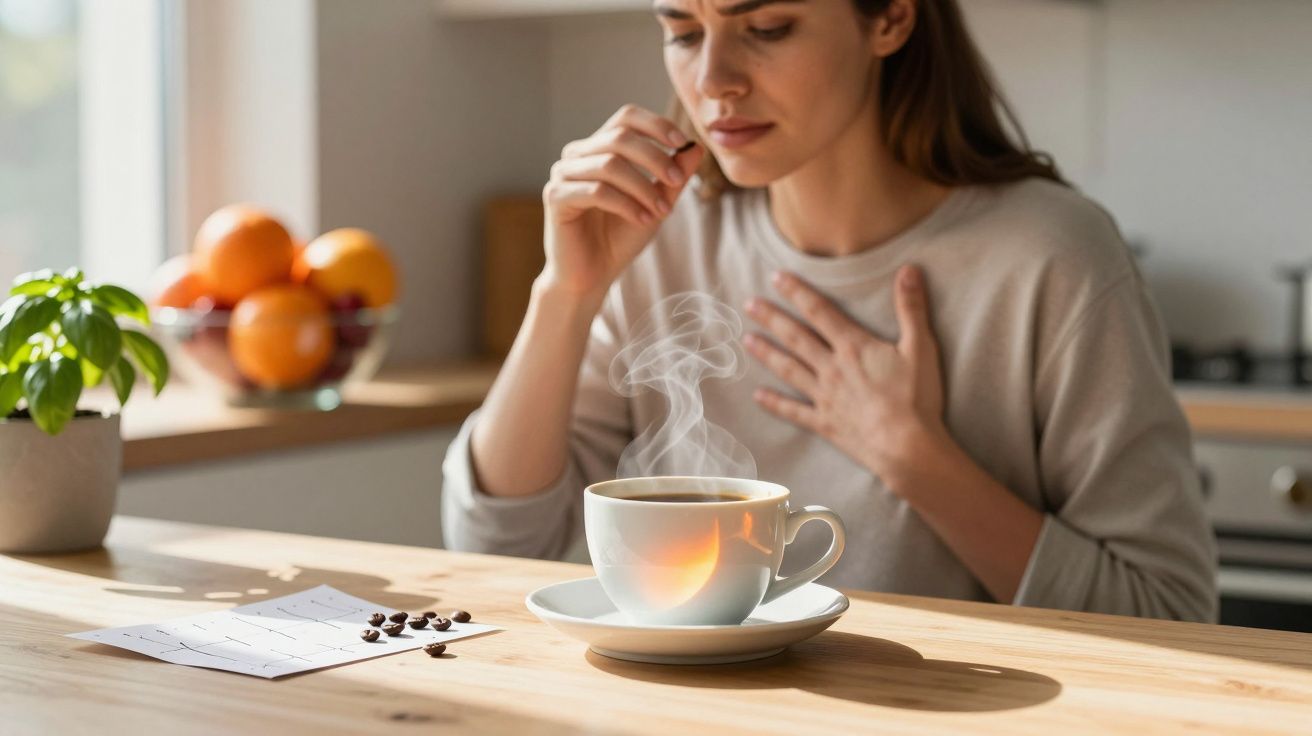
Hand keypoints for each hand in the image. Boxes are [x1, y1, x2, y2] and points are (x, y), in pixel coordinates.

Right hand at [541, 104, 703, 302]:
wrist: (591, 275)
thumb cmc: (619, 238)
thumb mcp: (655, 203)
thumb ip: (673, 176)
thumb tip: (695, 147)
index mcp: (598, 148)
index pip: (625, 117)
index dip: (655, 124)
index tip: (682, 142)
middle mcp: (577, 155)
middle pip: (619, 137)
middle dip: (654, 158)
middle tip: (677, 181)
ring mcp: (563, 174)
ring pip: (609, 164)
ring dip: (643, 187)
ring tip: (662, 211)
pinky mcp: (556, 198)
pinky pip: (596, 191)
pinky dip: (626, 204)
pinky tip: (643, 219)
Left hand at [742, 265, 948, 490]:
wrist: (907, 447)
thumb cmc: (916, 398)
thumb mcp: (921, 347)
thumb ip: (911, 308)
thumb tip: (909, 269)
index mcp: (853, 347)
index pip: (819, 311)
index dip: (797, 292)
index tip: (776, 277)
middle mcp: (832, 368)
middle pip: (796, 337)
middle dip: (771, 318)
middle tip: (748, 304)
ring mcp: (825, 396)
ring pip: (789, 369)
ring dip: (766, 353)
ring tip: (746, 340)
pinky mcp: (824, 423)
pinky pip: (794, 411)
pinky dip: (775, 403)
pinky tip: (757, 396)